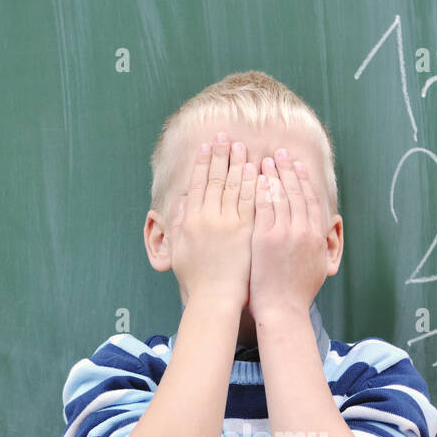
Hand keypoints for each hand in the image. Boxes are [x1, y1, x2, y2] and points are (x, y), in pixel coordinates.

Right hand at [169, 134, 255, 310]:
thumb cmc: (198, 280)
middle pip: (215, 178)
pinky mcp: (246, 231)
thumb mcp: (179, 251)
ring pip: (233, 186)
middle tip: (225, 137)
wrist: (215, 299)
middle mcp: (207, 218)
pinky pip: (251, 201)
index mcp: (190, 220)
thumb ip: (180, 226)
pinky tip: (257, 170)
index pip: (197, 184)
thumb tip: (183, 204)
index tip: (206, 146)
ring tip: (241, 147)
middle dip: (220, 155)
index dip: (201, 163)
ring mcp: (227, 223)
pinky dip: (253, 184)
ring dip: (237, 164)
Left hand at [249, 149, 331, 318]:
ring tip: (265, 160)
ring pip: (279, 195)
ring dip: (272, 174)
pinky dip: (260, 191)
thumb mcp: (318, 267)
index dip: (303, 179)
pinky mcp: (265, 238)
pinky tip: (255, 179)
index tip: (296, 165)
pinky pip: (263, 207)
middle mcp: (304, 230)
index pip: (310, 198)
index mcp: (317, 235)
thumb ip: (320, 246)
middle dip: (287, 169)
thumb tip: (322, 234)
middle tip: (280, 153)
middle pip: (295, 191)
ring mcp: (284, 233)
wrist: (283, 310)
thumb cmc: (297, 294)